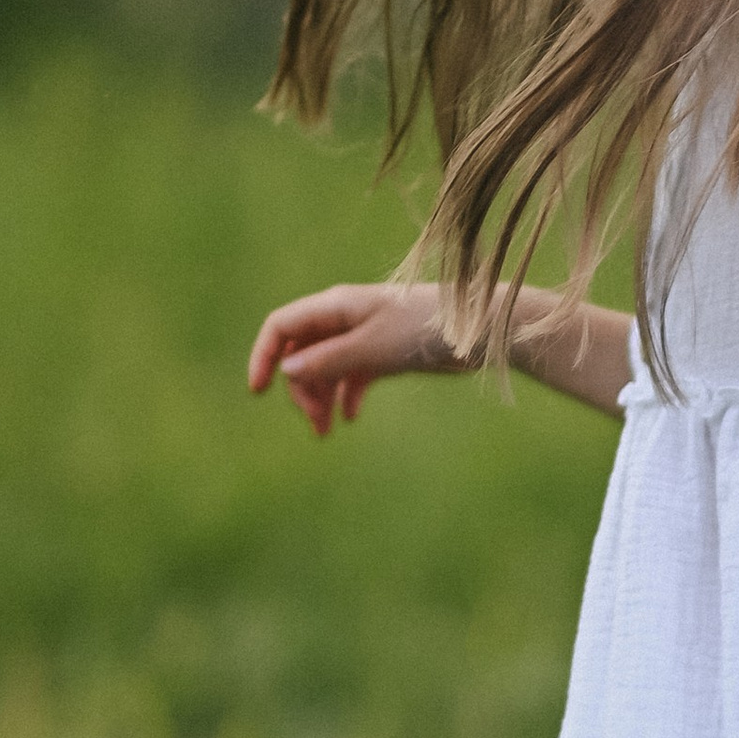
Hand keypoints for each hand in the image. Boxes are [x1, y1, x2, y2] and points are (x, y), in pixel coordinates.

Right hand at [246, 280, 452, 436]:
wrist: (479, 331)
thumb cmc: (424, 331)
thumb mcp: (371, 349)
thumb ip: (328, 359)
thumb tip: (287, 370)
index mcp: (335, 306)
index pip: (282, 326)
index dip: (264, 356)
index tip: (258, 390)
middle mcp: (345, 318)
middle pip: (302, 352)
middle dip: (301, 389)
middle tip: (316, 424)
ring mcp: (364, 335)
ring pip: (326, 367)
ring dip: (322, 398)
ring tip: (328, 431)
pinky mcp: (384, 351)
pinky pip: (352, 375)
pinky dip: (347, 395)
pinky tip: (351, 418)